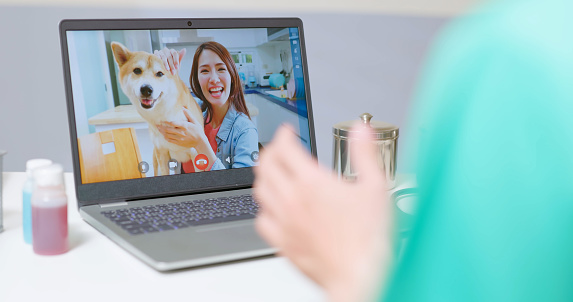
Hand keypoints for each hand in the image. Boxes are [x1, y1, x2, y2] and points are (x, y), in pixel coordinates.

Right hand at [154, 47, 185, 74]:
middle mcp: (166, 50)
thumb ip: (180, 57)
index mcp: (172, 51)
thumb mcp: (177, 63)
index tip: (177, 67)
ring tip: (167, 70)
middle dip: (171, 65)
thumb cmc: (171, 66)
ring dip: (166, 64)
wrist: (164, 70)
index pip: (175, 53)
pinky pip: (156, 55)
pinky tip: (160, 64)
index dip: (176, 61)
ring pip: (163, 57)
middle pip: (169, 56)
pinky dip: (158, 60)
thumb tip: (184, 49)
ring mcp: (160, 51)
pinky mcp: (155, 53)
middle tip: (173, 71)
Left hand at [156, 108, 204, 147]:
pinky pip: (170, 140)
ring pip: (168, 135)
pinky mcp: (179, 143)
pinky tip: (163, 135)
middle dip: (161, 127)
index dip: (166, 122)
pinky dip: (166, 138)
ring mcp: (180, 138)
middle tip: (157, 124)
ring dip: (162, 132)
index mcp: (185, 126)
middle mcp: (181, 132)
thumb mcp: (195, 121)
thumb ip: (189, 114)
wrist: (200, 142)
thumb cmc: (198, 131)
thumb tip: (183, 108)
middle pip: (168, 130)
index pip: (173, 123)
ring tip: (158, 129)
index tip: (161, 120)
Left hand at [254, 124, 392, 301]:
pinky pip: (261, 221)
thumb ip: (365, 154)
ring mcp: (284, 223)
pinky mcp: (282, 243)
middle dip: (270, 151)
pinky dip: (264, 209)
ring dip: (263, 176)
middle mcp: (292, 200)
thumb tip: (360, 130)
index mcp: (312, 183)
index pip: (284, 148)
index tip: (287, 132)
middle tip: (278, 148)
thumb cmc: (368, 238)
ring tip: (271, 172)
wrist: (360, 275)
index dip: (283, 134)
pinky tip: (272, 208)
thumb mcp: (375, 186)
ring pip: (259, 191)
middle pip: (266, 166)